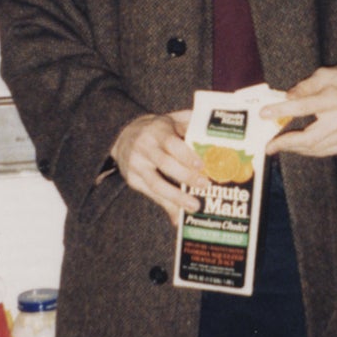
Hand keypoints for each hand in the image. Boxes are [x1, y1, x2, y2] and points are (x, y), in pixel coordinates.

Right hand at [111, 111, 202, 225]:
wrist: (124, 136)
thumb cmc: (158, 130)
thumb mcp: (171, 120)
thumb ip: (189, 124)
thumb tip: (212, 130)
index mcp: (157, 131)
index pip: (171, 143)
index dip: (186, 155)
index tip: (201, 166)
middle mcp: (145, 147)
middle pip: (165, 164)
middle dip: (185, 176)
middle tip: (205, 185)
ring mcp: (137, 164)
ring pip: (156, 184)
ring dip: (176, 197)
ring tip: (194, 206)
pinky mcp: (133, 179)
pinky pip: (151, 195)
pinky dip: (166, 206)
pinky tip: (178, 216)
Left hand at [264, 66, 336, 157]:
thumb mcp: (324, 74)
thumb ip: (305, 86)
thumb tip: (286, 97)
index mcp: (336, 98)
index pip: (304, 107)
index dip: (282, 111)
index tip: (264, 114)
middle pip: (310, 138)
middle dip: (286, 143)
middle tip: (269, 146)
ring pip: (316, 148)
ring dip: (295, 148)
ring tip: (280, 146)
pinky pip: (325, 151)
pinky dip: (309, 150)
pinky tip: (298, 146)